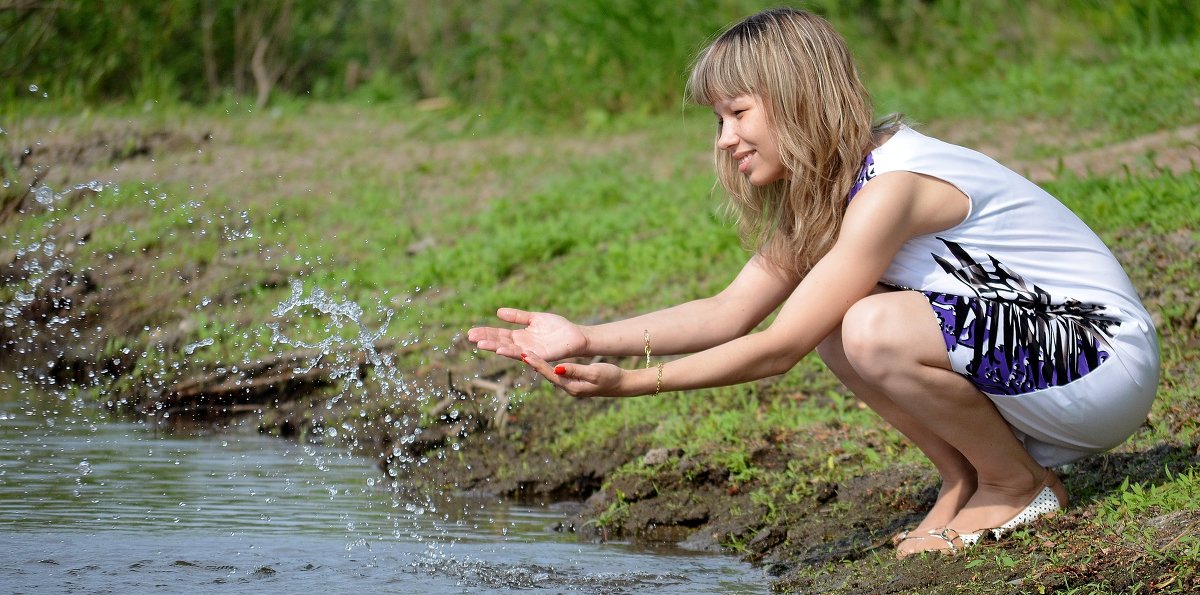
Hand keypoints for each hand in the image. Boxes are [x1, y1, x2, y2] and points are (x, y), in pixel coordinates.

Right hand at [467, 308, 586, 361]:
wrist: (576, 335)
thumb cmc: (557, 327)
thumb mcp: (534, 318)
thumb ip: (518, 316)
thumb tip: (498, 312)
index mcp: (520, 336)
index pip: (499, 334)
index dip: (486, 333)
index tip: (471, 332)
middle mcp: (522, 345)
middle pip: (500, 342)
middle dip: (485, 340)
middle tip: (470, 337)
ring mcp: (530, 351)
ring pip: (509, 350)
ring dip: (494, 347)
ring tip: (481, 344)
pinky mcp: (540, 355)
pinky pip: (524, 354)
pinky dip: (512, 352)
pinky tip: (501, 350)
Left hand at [521, 352, 625, 397]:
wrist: (621, 385)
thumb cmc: (610, 377)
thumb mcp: (594, 372)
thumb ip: (576, 370)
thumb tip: (557, 368)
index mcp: (572, 387)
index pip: (551, 374)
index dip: (538, 364)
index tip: (526, 355)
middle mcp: (568, 388)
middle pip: (547, 375)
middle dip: (534, 364)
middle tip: (520, 352)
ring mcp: (570, 385)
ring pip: (550, 374)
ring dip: (538, 365)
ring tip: (525, 354)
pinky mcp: (573, 381)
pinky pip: (556, 373)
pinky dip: (548, 365)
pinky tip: (541, 359)